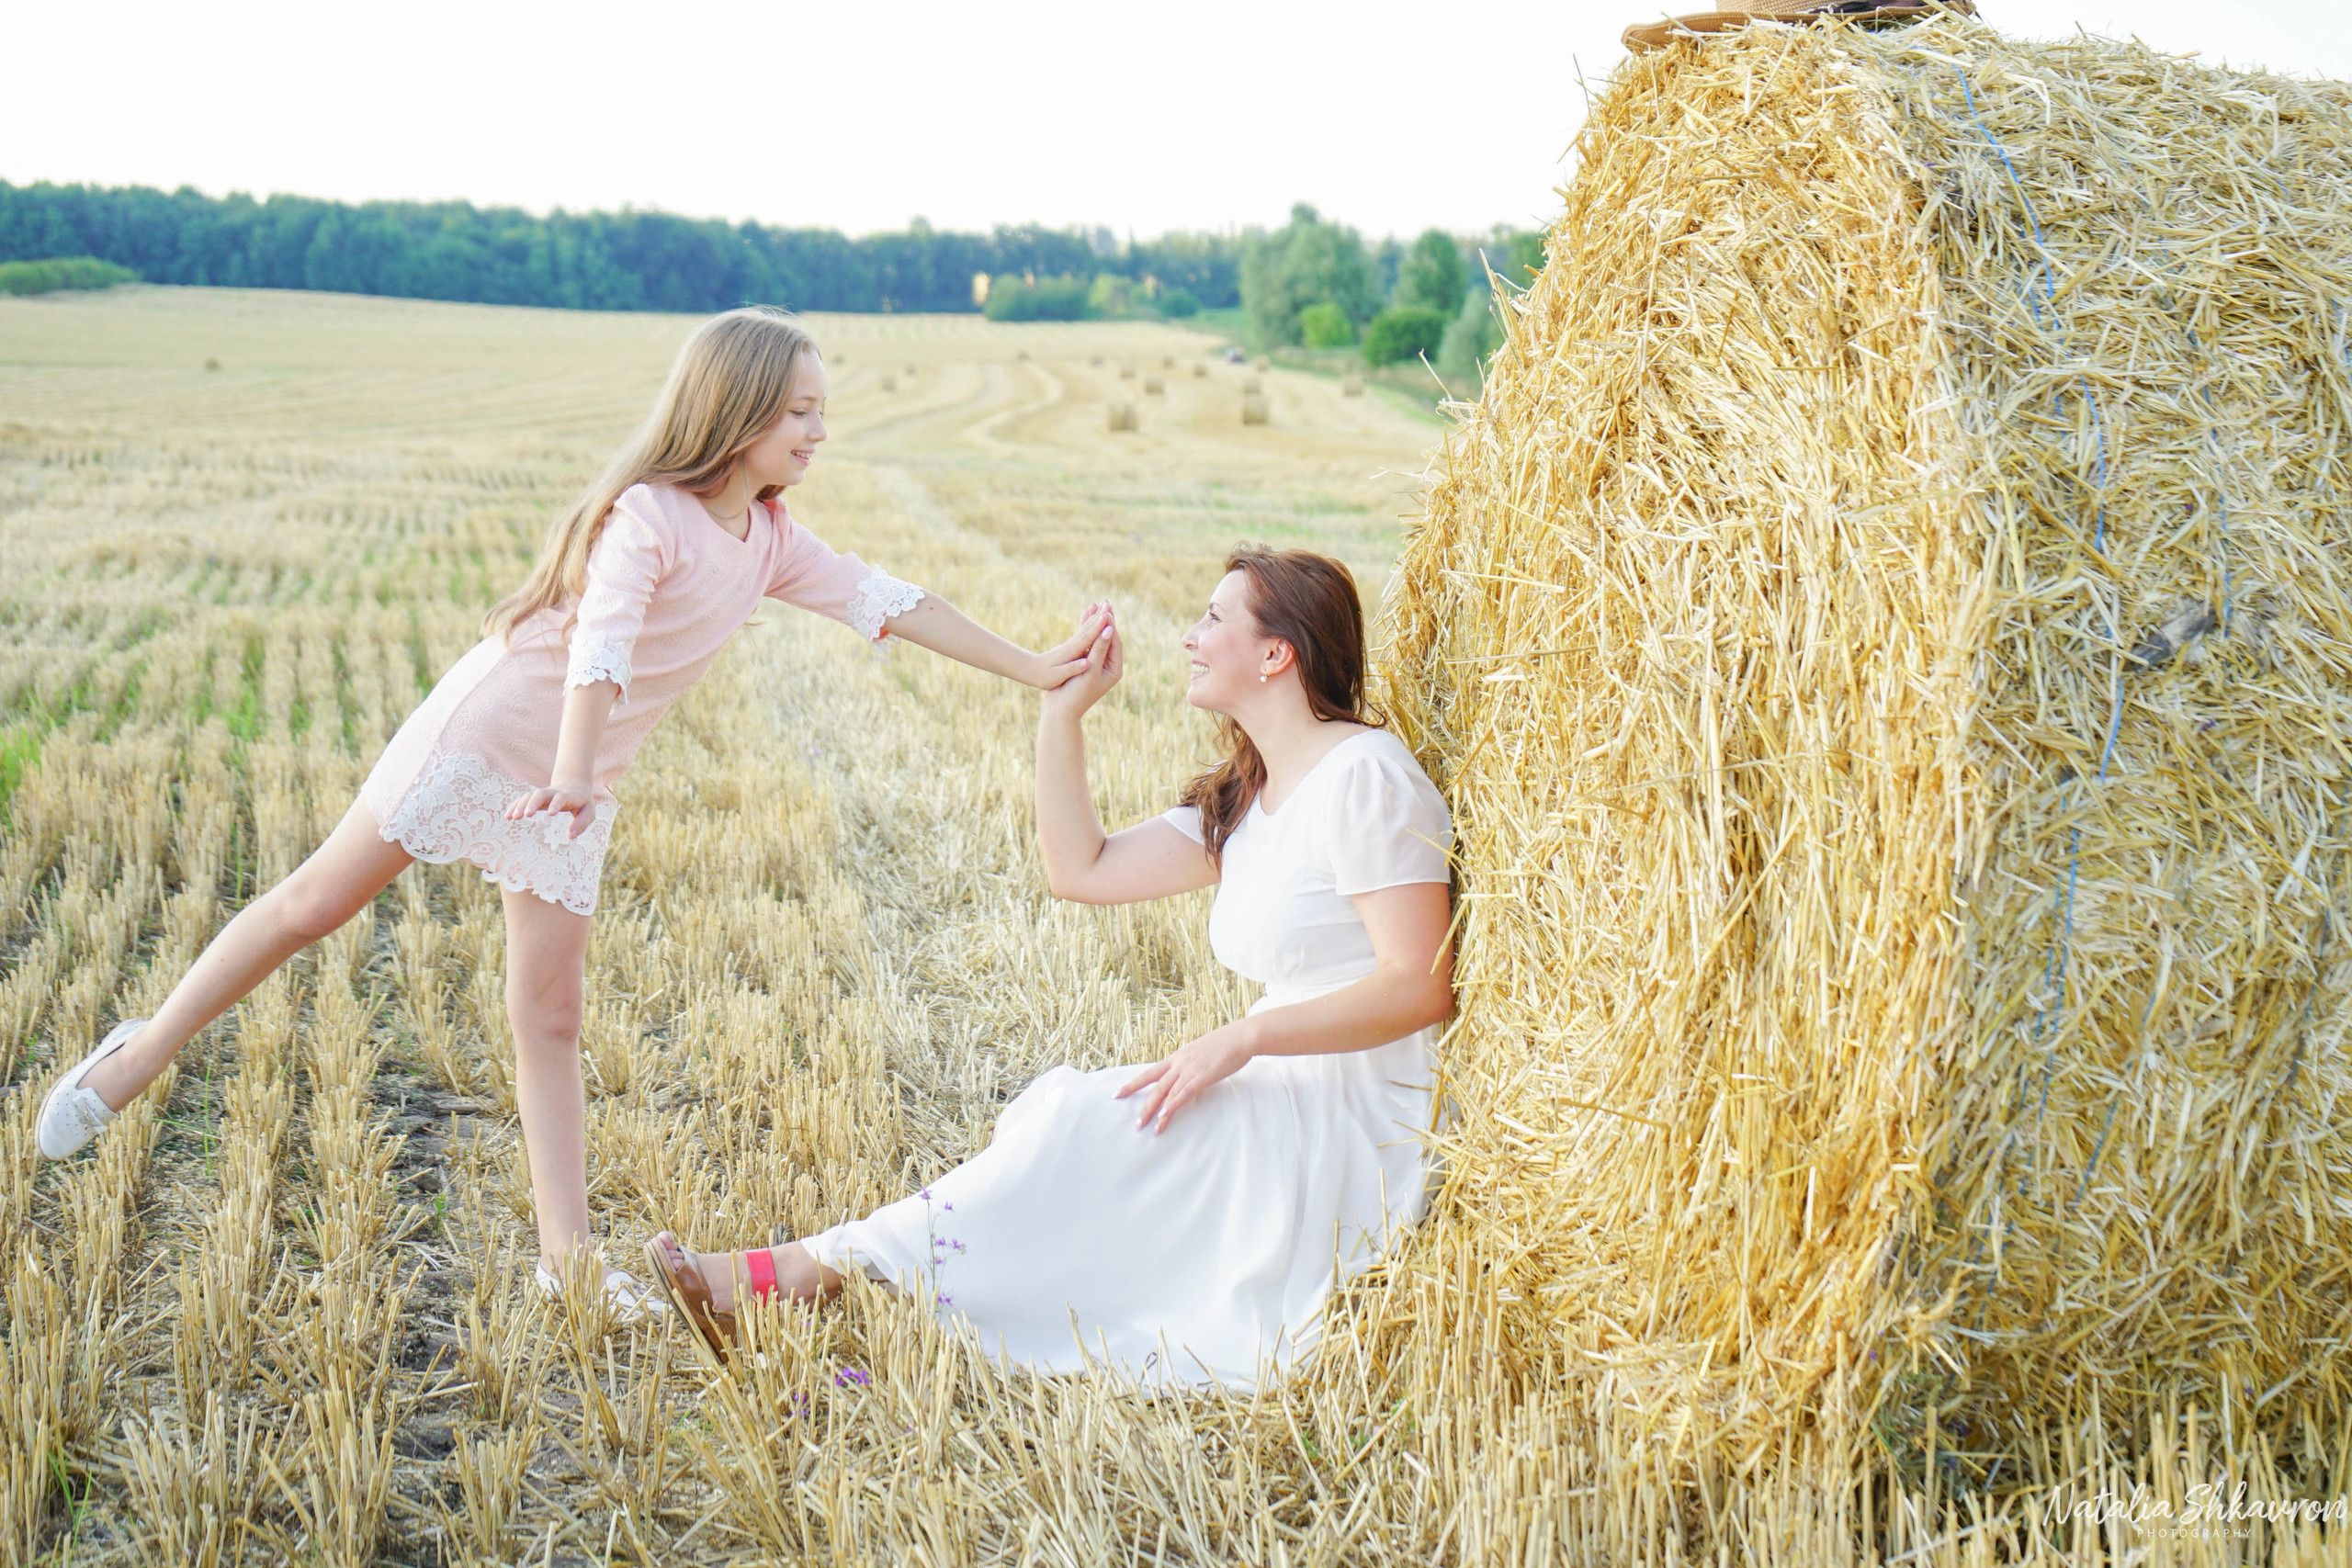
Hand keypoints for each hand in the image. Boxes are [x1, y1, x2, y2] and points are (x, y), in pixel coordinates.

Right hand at [506, 780, 597, 838]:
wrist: (574, 784)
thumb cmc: (582, 802)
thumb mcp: (589, 812)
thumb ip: (581, 824)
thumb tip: (569, 836)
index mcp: (568, 796)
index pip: (561, 797)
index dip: (556, 804)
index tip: (550, 813)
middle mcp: (553, 793)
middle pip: (541, 793)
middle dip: (533, 803)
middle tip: (527, 815)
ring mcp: (543, 794)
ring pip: (529, 795)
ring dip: (521, 805)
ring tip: (512, 817)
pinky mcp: (535, 797)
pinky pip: (523, 799)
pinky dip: (515, 806)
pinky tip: (507, 816)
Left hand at [1031, 601, 1115, 690]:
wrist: (1030, 669)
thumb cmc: (1044, 676)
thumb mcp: (1057, 676)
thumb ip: (1072, 669)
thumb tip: (1087, 663)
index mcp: (1071, 651)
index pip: (1087, 637)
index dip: (1098, 627)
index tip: (1107, 616)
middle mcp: (1072, 644)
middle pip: (1088, 627)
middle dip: (1100, 616)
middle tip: (1109, 603)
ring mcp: (1072, 642)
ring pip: (1087, 627)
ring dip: (1096, 615)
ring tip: (1104, 604)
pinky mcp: (1071, 644)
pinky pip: (1084, 630)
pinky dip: (1090, 621)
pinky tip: (1094, 614)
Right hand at [1039, 610, 1120, 718]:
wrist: (1061, 709)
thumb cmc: (1077, 693)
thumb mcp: (1091, 671)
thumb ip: (1099, 650)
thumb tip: (1109, 630)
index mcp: (1114, 669)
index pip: (1115, 643)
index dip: (1111, 626)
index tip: (1107, 611)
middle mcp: (1108, 665)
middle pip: (1108, 638)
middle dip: (1105, 620)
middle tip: (1106, 601)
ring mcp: (1096, 662)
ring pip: (1097, 637)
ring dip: (1095, 621)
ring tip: (1096, 603)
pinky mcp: (1085, 660)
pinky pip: (1087, 641)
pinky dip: (1085, 628)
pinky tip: (1085, 614)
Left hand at [1115, 1019, 1255, 1133]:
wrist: (1240, 1037)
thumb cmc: (1224, 1044)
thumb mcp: (1200, 1052)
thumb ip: (1190, 1064)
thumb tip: (1186, 1074)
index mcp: (1177, 1057)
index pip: (1149, 1073)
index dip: (1132, 1084)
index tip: (1117, 1093)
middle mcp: (1179, 1063)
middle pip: (1155, 1086)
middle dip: (1143, 1106)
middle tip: (1135, 1123)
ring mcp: (1190, 1069)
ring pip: (1167, 1093)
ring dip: (1156, 1112)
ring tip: (1148, 1128)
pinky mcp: (1202, 1077)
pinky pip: (1184, 1093)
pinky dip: (1173, 1105)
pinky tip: (1164, 1116)